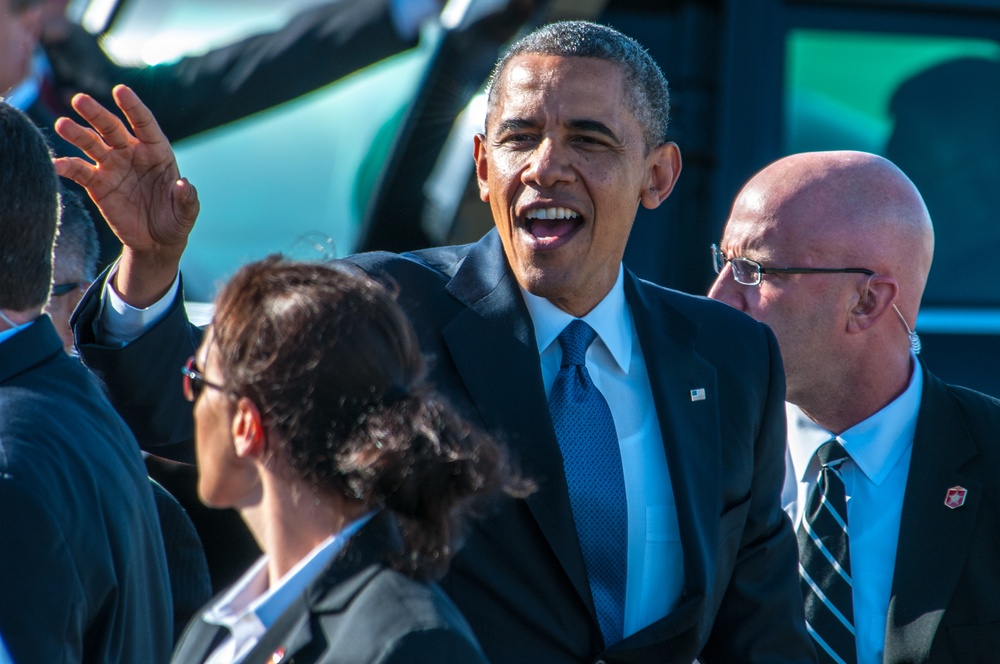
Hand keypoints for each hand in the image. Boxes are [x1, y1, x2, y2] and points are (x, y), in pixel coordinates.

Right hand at [54, 85, 198, 306]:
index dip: (134, 107)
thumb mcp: (186, 213)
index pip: (145, 124)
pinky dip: (67, 167)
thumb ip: (187, 199)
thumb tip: (184, 184)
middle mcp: (132, 153)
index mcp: (157, 152)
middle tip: (80, 100)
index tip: (120, 90)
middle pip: (112, 128)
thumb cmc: (174, 220)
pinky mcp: (98, 183)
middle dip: (97, 114)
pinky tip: (56, 165)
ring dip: (77, 134)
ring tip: (62, 124)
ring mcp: (113, 166)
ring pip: (92, 144)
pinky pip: (80, 171)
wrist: (155, 241)